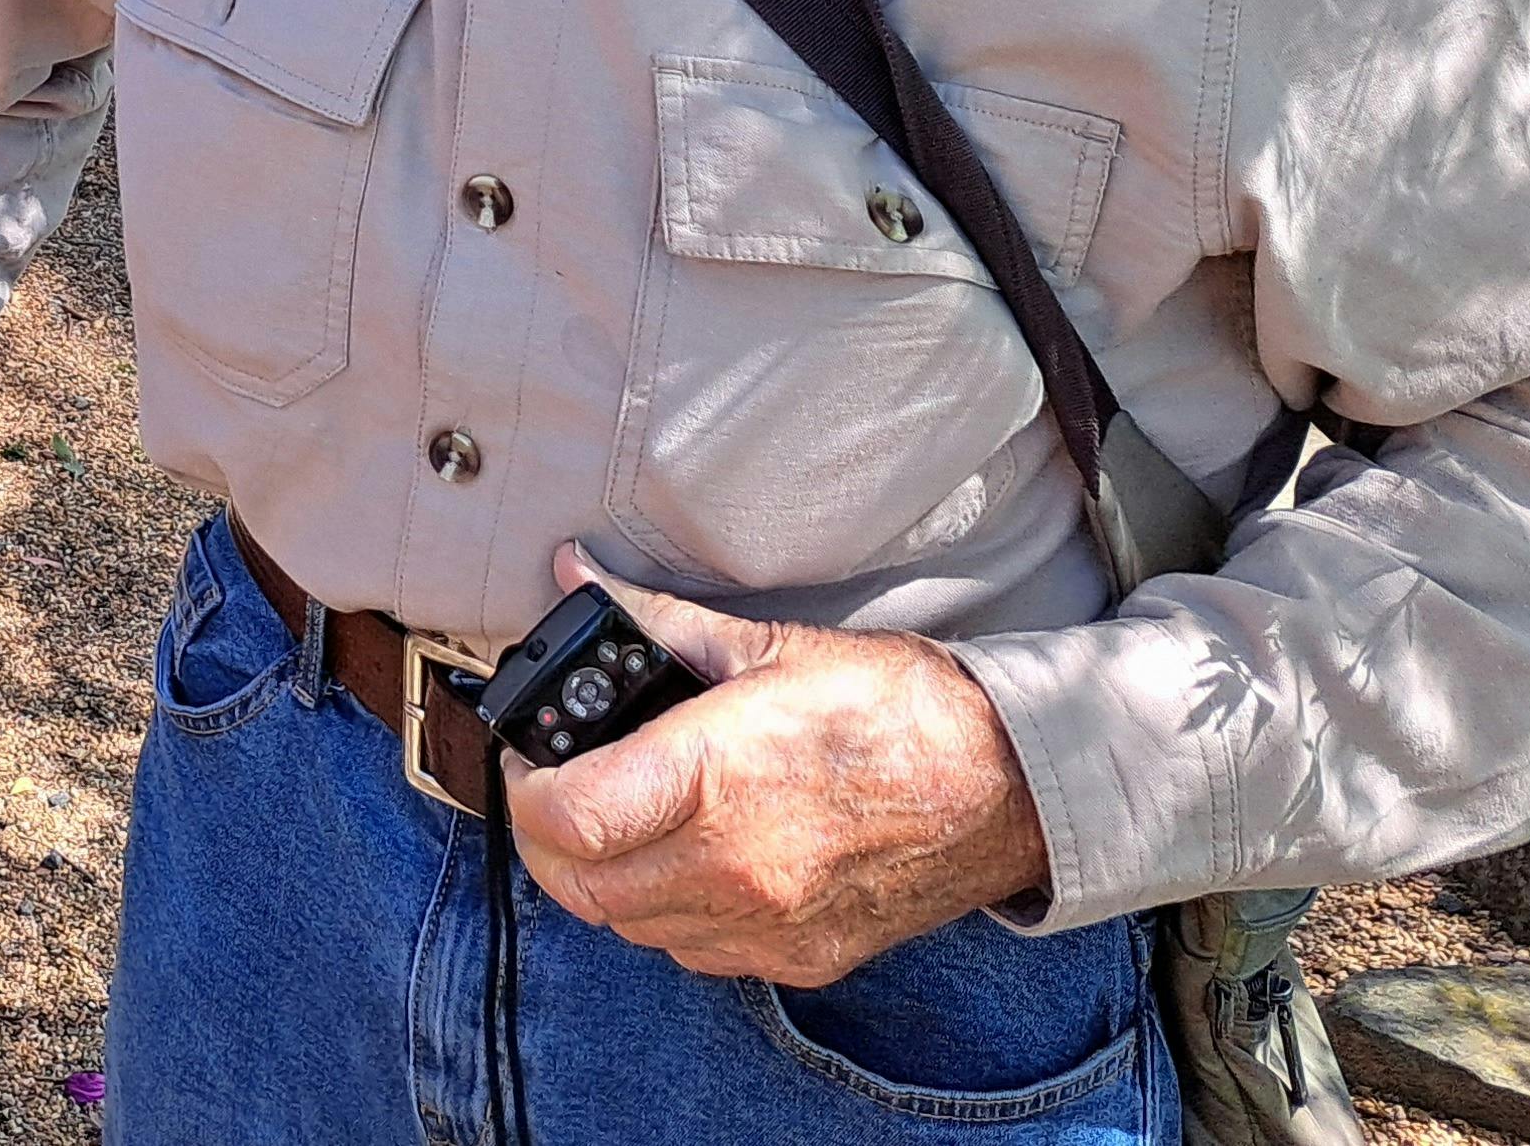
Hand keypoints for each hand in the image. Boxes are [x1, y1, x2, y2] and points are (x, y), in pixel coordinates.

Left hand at [505, 545, 1050, 986]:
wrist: (1005, 783)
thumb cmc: (893, 706)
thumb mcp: (766, 643)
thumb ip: (655, 618)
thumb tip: (577, 573)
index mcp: (712, 778)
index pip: (564, 819)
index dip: (524, 787)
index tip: (532, 756)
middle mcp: (732, 864)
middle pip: (579, 885)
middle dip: (548, 838)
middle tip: (557, 788)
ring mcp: (766, 921)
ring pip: (628, 925)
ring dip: (603, 878)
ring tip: (618, 817)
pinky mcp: (799, 956)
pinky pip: (692, 950)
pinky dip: (665, 913)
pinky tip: (682, 858)